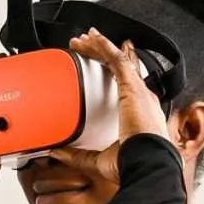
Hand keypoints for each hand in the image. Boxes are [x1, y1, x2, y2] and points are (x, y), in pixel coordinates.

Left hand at [43, 31, 175, 200]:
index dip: (121, 71)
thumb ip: (77, 156)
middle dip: (106, 53)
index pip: (130, 85)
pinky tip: (92, 39)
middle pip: (124, 67)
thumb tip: (57, 153)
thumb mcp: (98, 160)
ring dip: (100, 47)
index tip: (111, 64)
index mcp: (140, 114)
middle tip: (90, 44)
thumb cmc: (132, 165)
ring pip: (117, 60)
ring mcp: (138, 91)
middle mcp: (142, 99)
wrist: (146, 163)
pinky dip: (104, 47)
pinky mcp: (131, 87)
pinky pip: (116, 59)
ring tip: (84, 38)